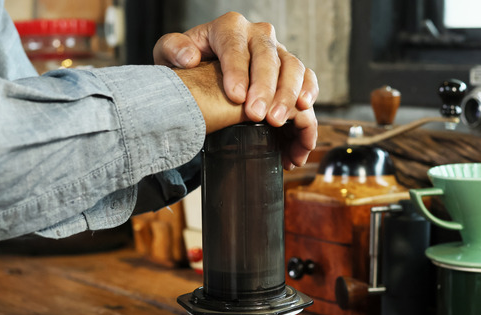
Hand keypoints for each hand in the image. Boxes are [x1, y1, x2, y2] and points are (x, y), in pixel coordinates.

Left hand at [154, 12, 318, 169]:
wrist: (206, 72)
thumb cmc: (189, 65)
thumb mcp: (170, 55)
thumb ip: (172, 49)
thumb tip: (190, 57)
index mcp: (229, 27)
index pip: (234, 45)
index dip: (237, 71)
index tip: (235, 97)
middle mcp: (258, 35)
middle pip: (268, 56)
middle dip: (264, 88)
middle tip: (257, 115)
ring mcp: (278, 52)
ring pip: (292, 67)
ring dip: (287, 95)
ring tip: (277, 120)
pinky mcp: (291, 71)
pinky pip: (308, 78)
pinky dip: (309, 93)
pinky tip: (305, 112)